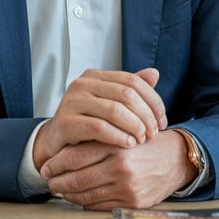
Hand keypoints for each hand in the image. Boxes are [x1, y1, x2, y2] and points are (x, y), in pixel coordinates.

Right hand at [33, 68, 167, 167]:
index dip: (153, 101)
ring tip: (143, 140)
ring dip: (135, 126)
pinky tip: (129, 145)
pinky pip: (99, 127)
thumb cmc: (87, 124)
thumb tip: (155, 73)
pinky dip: (118, 136)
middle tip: (154, 134)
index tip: (162, 121)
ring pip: (115, 110)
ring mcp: (71, 101)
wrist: (55, 145)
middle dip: (146, 115)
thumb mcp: (110, 105)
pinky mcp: (65, 122)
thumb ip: (131, 90)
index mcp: (95, 76)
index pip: (133, 81)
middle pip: (126, 94)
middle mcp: (82, 84)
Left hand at [41, 129, 193, 209]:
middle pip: (76, 178)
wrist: (177, 159)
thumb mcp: (123, 131)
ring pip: (85, 195)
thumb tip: (64, 148)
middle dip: (57, 181)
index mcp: (117, 145)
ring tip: (60, 189)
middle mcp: (121, 167)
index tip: (46, 166)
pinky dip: (84, 203)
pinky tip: (79, 197)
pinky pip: (99, 206)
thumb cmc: (145, 143)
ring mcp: (126, 187)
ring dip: (68, 193)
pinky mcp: (132, 203)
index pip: (76, 155)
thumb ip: (98, 136)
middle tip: (48, 180)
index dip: (56, 163)